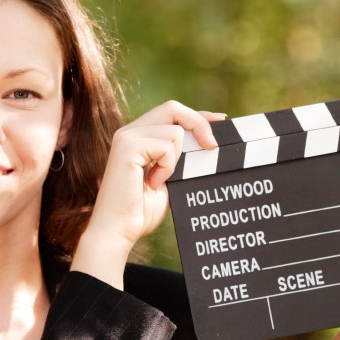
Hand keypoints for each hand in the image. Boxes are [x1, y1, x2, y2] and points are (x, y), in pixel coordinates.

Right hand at [71, 101, 222, 288]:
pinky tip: (154, 183)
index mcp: (138, 136)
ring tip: (162, 180)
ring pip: (175, 130)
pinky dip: (168, 167)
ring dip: (178, 159)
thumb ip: (181, 160)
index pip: (172, 112)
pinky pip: (166, 146)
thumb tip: (209, 144)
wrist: (118, 232)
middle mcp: (130, 132)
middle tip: (212, 147)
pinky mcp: (127, 147)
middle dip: (199, 123)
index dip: (198, 115)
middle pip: (173, 108)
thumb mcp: (169, 180)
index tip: (221, 121)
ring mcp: (127, 137)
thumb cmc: (141, 212)